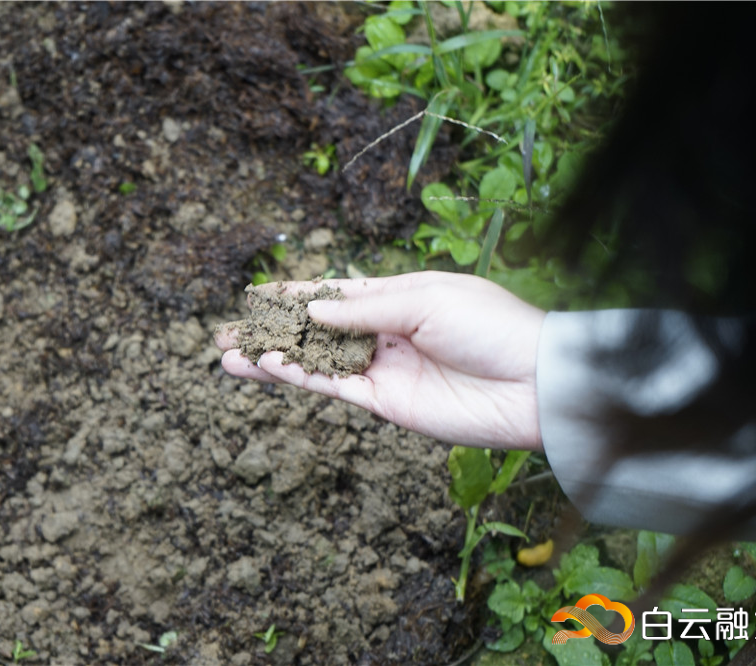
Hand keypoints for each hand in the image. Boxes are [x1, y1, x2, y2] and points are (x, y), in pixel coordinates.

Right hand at [215, 271, 545, 450]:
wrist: (532, 383)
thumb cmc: (487, 326)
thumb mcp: (423, 299)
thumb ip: (363, 307)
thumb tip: (311, 307)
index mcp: (397, 297)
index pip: (334, 293)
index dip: (294, 295)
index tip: (256, 295)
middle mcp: (383, 333)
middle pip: (314, 331)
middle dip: (270, 332)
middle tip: (223, 334)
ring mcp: (382, 369)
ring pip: (314, 362)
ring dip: (272, 360)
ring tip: (227, 357)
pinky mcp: (386, 403)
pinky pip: (333, 387)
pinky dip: (300, 377)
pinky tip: (268, 365)